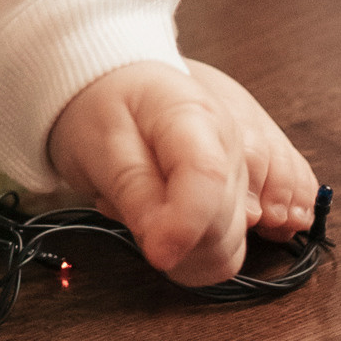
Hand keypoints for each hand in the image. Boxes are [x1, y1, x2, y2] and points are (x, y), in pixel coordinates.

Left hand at [45, 59, 317, 287]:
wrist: (113, 85)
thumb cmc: (102, 107)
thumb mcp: (100, 143)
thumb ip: (134, 190)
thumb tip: (163, 249)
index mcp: (195, 115)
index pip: (208, 176)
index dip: (185, 225)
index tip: (157, 252)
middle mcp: (232, 145)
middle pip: (226, 224)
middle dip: (177, 241)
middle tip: (130, 209)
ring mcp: (240, 174)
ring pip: (230, 248)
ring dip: (183, 250)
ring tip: (145, 212)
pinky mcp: (236, 201)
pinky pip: (227, 253)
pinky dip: (192, 255)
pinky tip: (165, 227)